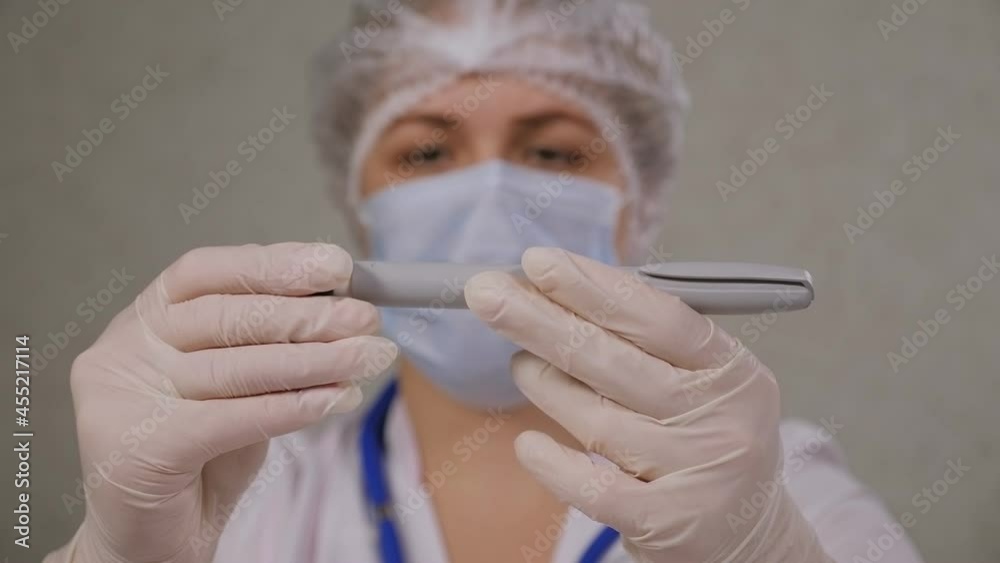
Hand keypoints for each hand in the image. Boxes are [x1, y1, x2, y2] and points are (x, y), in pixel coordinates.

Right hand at [47, 243, 397, 562]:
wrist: (152, 541)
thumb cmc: (199, 460)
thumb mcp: (241, 392)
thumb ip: (272, 352)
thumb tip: (340, 316)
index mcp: (143, 320)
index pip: (208, 271)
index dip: (273, 264)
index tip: (335, 266)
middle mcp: (124, 349)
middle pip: (228, 317)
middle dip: (308, 316)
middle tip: (367, 318)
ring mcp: (121, 395)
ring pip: (237, 366)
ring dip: (316, 360)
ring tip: (369, 356)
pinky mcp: (137, 444)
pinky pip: (232, 416)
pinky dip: (292, 406)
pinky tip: (335, 398)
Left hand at [466, 247, 831, 562]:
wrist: (748, 538)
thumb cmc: (707, 441)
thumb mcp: (702, 384)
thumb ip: (646, 344)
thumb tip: (556, 293)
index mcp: (731, 370)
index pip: (659, 317)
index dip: (594, 287)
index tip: (538, 263)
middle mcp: (720, 418)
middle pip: (615, 361)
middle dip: (541, 320)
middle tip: (485, 293)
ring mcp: (695, 472)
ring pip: (596, 419)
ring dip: (544, 385)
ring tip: (519, 364)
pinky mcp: (666, 523)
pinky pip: (593, 486)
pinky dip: (554, 463)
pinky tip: (527, 444)